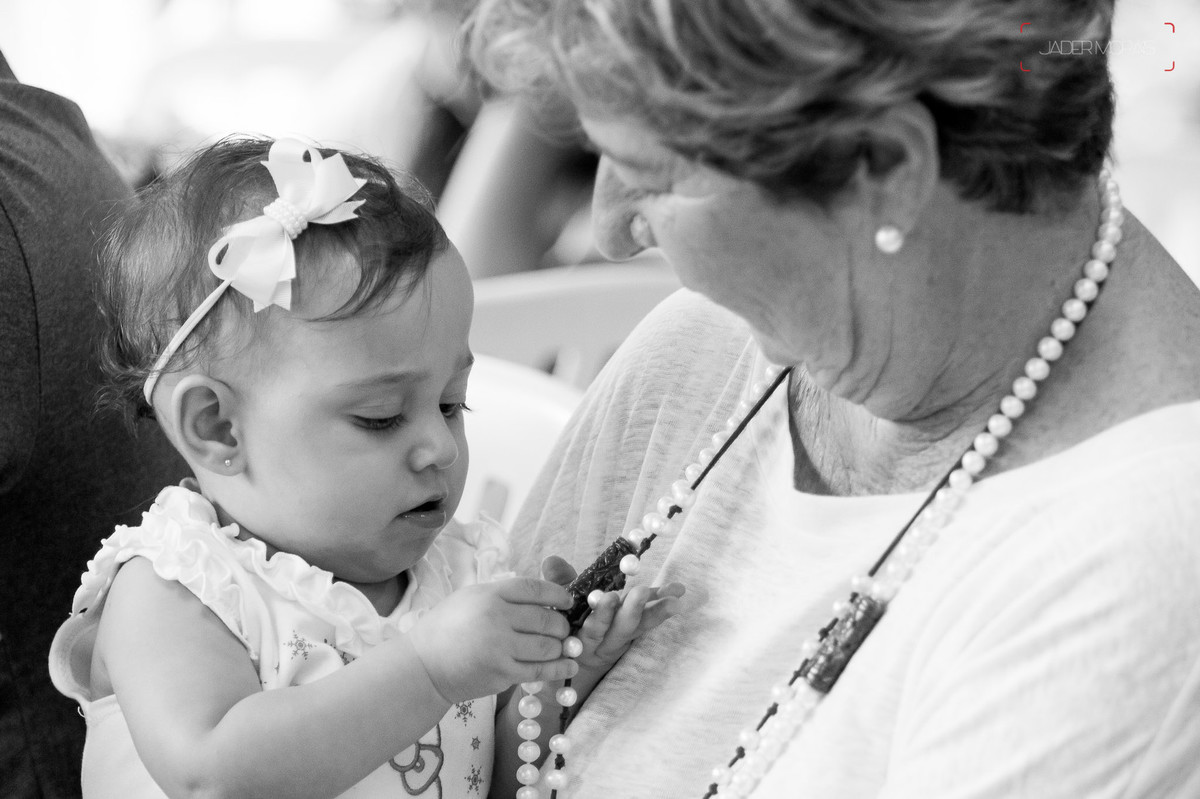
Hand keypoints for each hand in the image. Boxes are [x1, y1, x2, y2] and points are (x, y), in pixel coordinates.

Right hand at [408, 578, 576, 703]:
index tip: (568, 600)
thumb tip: (543, 597)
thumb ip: (504, 595)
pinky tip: (569, 664)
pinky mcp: (502, 674)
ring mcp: (501, 648)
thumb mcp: (472, 598)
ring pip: (548, 646)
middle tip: (563, 628)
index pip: (535, 589)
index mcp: (491, 594)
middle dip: (562, 625)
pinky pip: (540, 670)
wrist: (423, 666)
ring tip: (563, 646)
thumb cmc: (447, 627)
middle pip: (547, 619)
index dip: (558, 594)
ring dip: (561, 646)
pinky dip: (559, 667)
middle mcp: (497, 618)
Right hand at [539, 554, 685, 670]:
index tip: (609, 597)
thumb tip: (551, 560)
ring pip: (638, 628)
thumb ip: (556, 583)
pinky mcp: (632, 634)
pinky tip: (678, 593)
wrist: (575, 656)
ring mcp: (620, 640)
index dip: (602, 614)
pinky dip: (661, 608)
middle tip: (642, 591)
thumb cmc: (563, 621)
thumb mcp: (556, 604)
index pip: (593, 627)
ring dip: (656, 612)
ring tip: (674, 598)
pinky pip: (647, 622)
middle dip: (631, 611)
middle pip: (619, 629)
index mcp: (581, 637)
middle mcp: (604, 642)